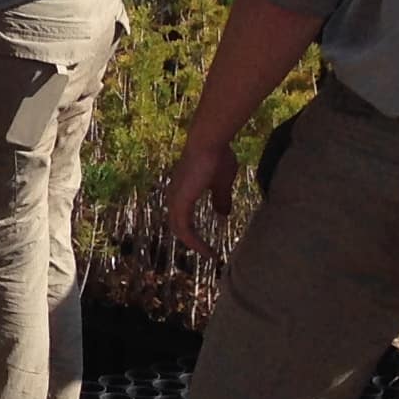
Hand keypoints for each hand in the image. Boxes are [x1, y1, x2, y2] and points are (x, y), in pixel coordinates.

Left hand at [164, 131, 241, 255]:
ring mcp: (175, 199)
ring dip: (193, 243)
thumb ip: (220, 198)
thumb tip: (223, 214)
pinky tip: (206, 250)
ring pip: (179, 228)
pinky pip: (183, 228)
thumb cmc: (217, 158)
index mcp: (183, 191)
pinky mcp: (180, 202)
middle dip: (191, 240)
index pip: (182, 216)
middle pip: (178, 225)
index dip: (193, 230)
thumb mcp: (222, 183)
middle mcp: (174, 196)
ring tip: (208, 255)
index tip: (208, 241)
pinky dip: (193, 241)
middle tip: (207, 253)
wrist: (209, 143)